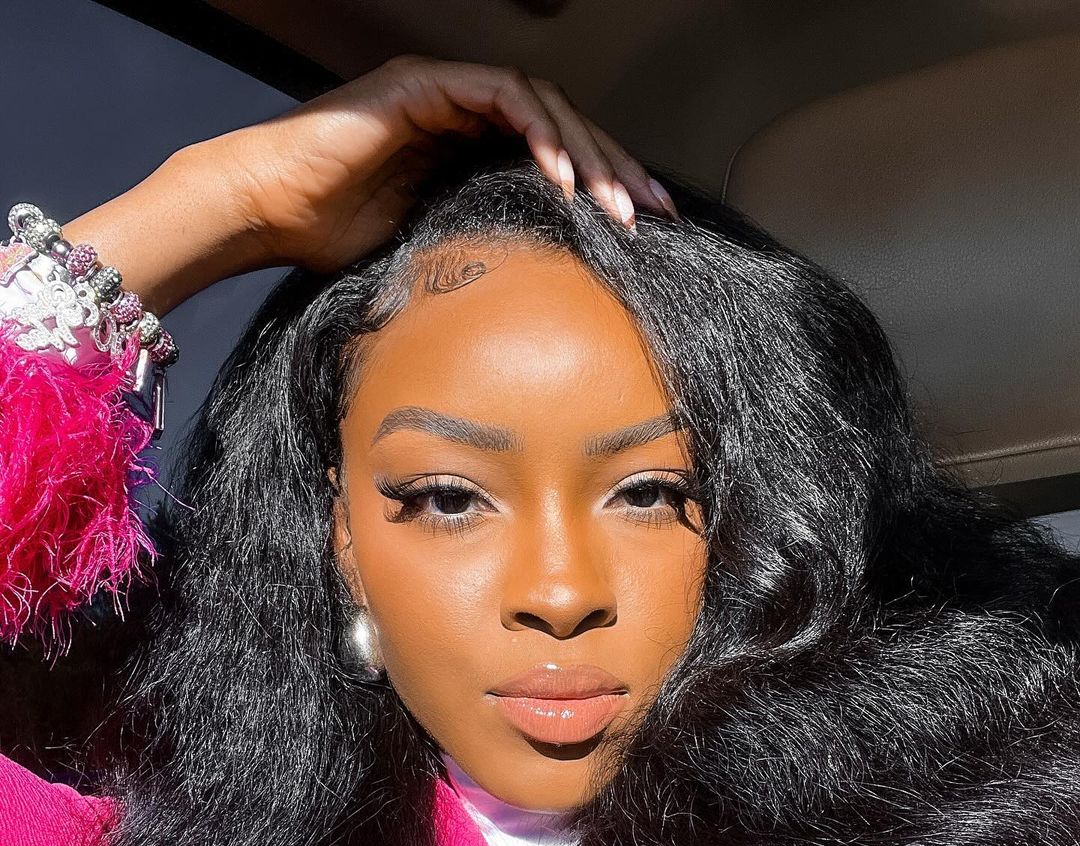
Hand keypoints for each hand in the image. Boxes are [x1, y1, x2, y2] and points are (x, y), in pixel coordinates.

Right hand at [209, 53, 678, 273]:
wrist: (266, 213)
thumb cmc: (330, 239)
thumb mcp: (428, 249)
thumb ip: (480, 246)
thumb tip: (529, 300)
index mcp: (468, 147)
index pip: (554, 154)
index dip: (603, 184)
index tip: (644, 224)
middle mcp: (462, 111)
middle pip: (561, 124)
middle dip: (613, 166)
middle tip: (654, 211)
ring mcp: (444, 91)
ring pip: (542, 103)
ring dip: (585, 152)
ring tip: (613, 203)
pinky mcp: (423, 85)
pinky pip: (499, 96)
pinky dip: (537, 133)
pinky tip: (561, 179)